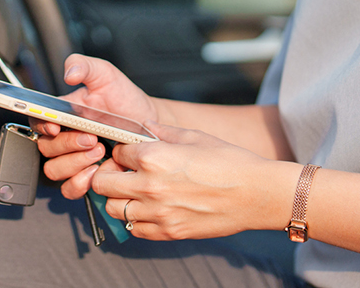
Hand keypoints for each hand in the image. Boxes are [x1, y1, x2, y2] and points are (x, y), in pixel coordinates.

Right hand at [33, 54, 161, 197]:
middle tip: (91, 138)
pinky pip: (69, 188)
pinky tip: (95, 172)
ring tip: (98, 153)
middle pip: (45, 148)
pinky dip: (78, 183)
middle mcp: (63, 137)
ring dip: (73, 164)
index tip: (55, 126)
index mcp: (61, 113)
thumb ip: (84, 66)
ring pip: (54, 170)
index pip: (36, 121)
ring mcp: (73, 158)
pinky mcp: (85, 175)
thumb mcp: (105, 74)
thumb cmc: (123, 99)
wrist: (146, 122)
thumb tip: (69, 72)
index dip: (40, 126)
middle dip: (67, 145)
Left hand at [89, 122, 296, 239]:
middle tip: (123, 172)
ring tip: (135, 191)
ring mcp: (157, 213)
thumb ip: (161, 131)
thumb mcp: (194, 136)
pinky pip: (134, 229)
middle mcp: (149, 186)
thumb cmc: (229, 161)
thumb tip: (142, 126)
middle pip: (103, 183)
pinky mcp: (168, 232)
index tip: (129, 153)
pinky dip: (135, 220)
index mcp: (153, 157)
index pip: (116, 152)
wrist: (256, 193)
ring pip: (113, 209)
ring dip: (118, 198)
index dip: (121, 151)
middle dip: (108, 174)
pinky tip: (149, 208)